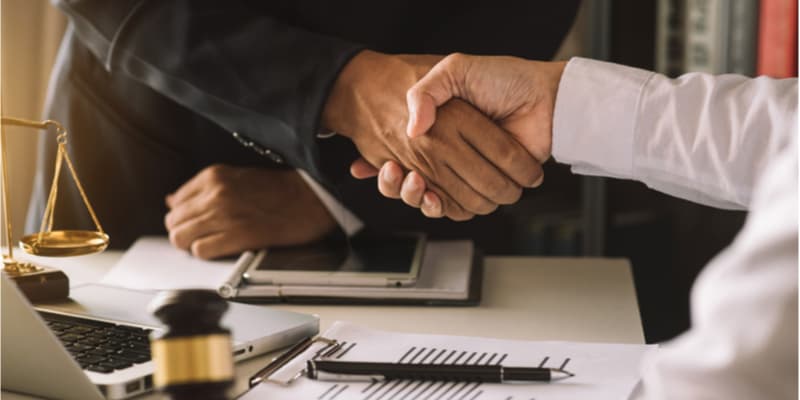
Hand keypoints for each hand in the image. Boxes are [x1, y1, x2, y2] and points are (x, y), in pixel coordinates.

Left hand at [164, 164, 335, 258]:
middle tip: (205, 236)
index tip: (197, 223)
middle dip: (185, 233)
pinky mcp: (238, 235)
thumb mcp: (236, 177)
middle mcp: (215, 194)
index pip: (175, 203)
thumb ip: (203, 189)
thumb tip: (173, 202)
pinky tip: (224, 248)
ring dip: (194, 245)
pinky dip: (208, 254)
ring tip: (213, 243)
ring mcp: (225, 215)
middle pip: (174, 222)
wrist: (312, 198)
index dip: (184, 217)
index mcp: (213, 176)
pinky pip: (201, 251)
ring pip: (181, 238)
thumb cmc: (280, 189)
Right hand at [378, 54, 565, 215]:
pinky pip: (459, 208)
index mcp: (437, 128)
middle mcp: (448, 152)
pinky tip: (434, 197)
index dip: (389, 168)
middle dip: (403, 186)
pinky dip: (444, 208)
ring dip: (419, 198)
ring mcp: (467, 171)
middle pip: (413, 183)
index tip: (389, 165)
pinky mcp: (486, 187)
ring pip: (432, 199)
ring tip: (418, 183)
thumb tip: (411, 129)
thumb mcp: (455, 69)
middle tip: (402, 174)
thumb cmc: (504, 78)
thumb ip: (425, 91)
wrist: (546, 98)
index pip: (402, 155)